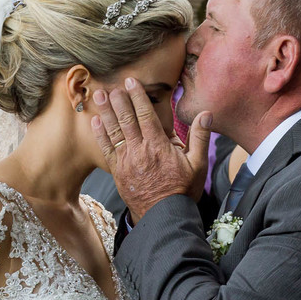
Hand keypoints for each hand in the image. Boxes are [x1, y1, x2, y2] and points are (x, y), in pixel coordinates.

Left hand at [91, 78, 211, 222]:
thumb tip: (206, 114)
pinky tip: (95, 121)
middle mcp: (139, 150)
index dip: (137, 96)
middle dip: (119, 100)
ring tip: (100, 95)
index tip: (131, 82)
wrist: (163, 217)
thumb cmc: (182, 191)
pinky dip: (100, 134)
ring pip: (113, 131)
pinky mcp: (118, 171)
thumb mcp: (198, 164)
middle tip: (112, 85)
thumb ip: (200, 137)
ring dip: (106, 112)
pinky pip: (106, 149)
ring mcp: (126, 161)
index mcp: (158, 146)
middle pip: (126, 119)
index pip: (145, 115)